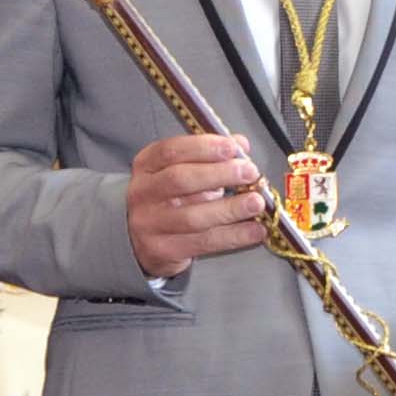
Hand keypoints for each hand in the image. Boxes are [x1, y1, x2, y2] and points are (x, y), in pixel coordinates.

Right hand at [125, 130, 267, 278]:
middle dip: (219, 174)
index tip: (232, 147)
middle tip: (249, 172)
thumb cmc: (168, 199)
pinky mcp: (163, 250)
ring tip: (256, 202)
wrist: (140, 240)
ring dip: (230, 208)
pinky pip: (204, 242)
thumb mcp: (182, 170)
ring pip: (193, 216)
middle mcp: (143, 193)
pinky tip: (255, 230)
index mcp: (146, 166)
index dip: (203, 147)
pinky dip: (234, 236)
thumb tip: (241, 146)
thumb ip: (209, 156)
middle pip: (180, 180)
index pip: (171, 151)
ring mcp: (149, 224)